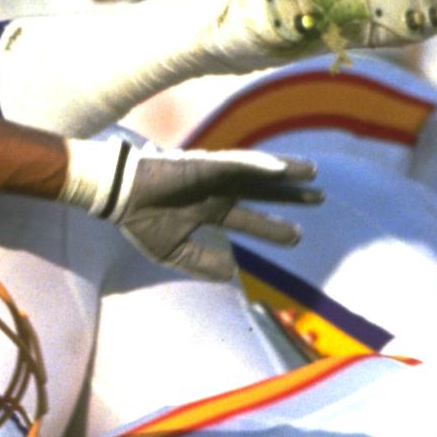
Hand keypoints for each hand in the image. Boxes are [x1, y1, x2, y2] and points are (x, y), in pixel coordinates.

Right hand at [74, 138, 321, 277]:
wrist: (116, 197)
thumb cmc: (139, 220)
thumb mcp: (172, 252)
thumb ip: (201, 263)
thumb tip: (231, 271)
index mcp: (209, 210)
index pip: (250, 218)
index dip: (274, 226)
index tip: (298, 235)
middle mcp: (217, 191)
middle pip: (262, 191)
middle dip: (290, 195)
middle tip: (320, 197)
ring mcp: (212, 176)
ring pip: (257, 172)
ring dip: (284, 172)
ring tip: (313, 172)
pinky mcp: (203, 165)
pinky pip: (236, 165)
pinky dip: (258, 165)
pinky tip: (280, 168)